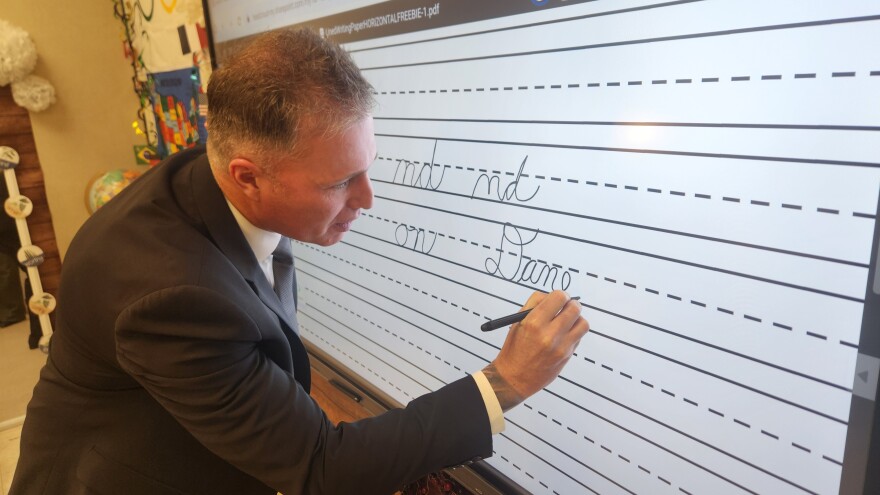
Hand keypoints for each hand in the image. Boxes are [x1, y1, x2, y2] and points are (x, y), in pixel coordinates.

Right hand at [482, 290, 588, 410]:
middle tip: (565, 307)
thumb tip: (550, 296)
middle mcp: (549, 334)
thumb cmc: (514, 349)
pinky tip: (564, 335)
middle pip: (574, 308)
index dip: (561, 295)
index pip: (559, 297)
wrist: (515, 378)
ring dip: (576, 319)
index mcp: (533, 322)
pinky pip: (579, 337)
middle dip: (571, 304)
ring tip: (567, 322)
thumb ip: (533, 305)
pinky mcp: (567, 355)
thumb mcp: (517, 323)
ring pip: (583, 323)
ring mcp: (561, 346)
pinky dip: (574, 332)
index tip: (558, 299)